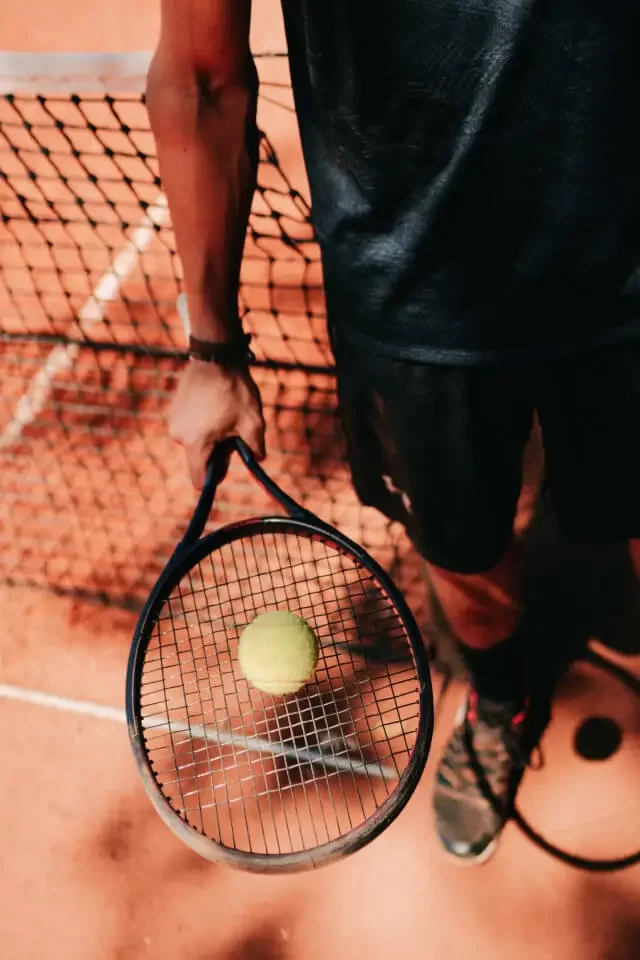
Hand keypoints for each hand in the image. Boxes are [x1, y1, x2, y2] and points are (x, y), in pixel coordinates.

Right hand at [170, 359, 265, 488]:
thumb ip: (255, 448)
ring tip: (223, 414)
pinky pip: (189, 427)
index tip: (228, 459)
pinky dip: (201, 424)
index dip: (215, 476)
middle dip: (216, 452)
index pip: (198, 481)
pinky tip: (214, 405)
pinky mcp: (174, 410)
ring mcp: (174, 421)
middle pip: (198, 459)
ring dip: (210, 436)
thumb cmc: (235, 390)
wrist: (216, 356)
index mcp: (195, 443)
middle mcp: (178, 436)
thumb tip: (256, 459)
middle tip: (232, 430)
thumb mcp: (253, 422)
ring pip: (195, 442)